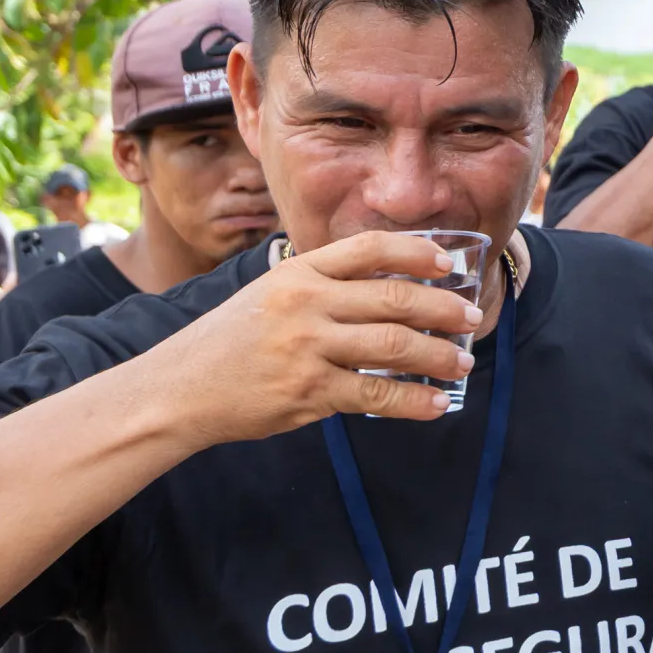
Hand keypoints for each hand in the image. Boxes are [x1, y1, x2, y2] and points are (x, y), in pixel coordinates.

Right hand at [138, 232, 481, 440]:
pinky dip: (414, 400)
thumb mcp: (270, 295)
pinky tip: (437, 403)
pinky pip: (377, 394)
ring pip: (395, 346)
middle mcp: (305, 302)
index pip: (369, 249)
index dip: (417, 253)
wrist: (180, 389)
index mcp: (298, 272)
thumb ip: (321, 285)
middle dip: (445, 310)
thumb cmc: (232, 342)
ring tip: (462, 362)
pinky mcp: (309, 390)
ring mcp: (307, 346)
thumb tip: (391, 285)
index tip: (449, 266)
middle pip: (396, 298)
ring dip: (439, 356)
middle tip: (472, 319)